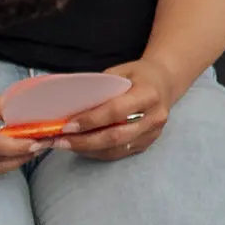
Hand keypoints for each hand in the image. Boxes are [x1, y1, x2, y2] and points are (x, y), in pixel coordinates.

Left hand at [53, 58, 176, 161]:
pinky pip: (119, 153)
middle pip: (116, 136)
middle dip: (84, 141)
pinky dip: (98, 153)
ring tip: (65, 145)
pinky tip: (82, 148)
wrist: (165, 83)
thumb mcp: (120, 71)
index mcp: (148, 94)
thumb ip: (100, 88)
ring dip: (88, 149)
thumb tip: (70, 105)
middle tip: (59, 141)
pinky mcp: (147, 144)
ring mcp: (153, 133)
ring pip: (116, 149)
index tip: (67, 125)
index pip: (116, 111)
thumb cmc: (138, 75)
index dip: (90, 120)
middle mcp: (154, 117)